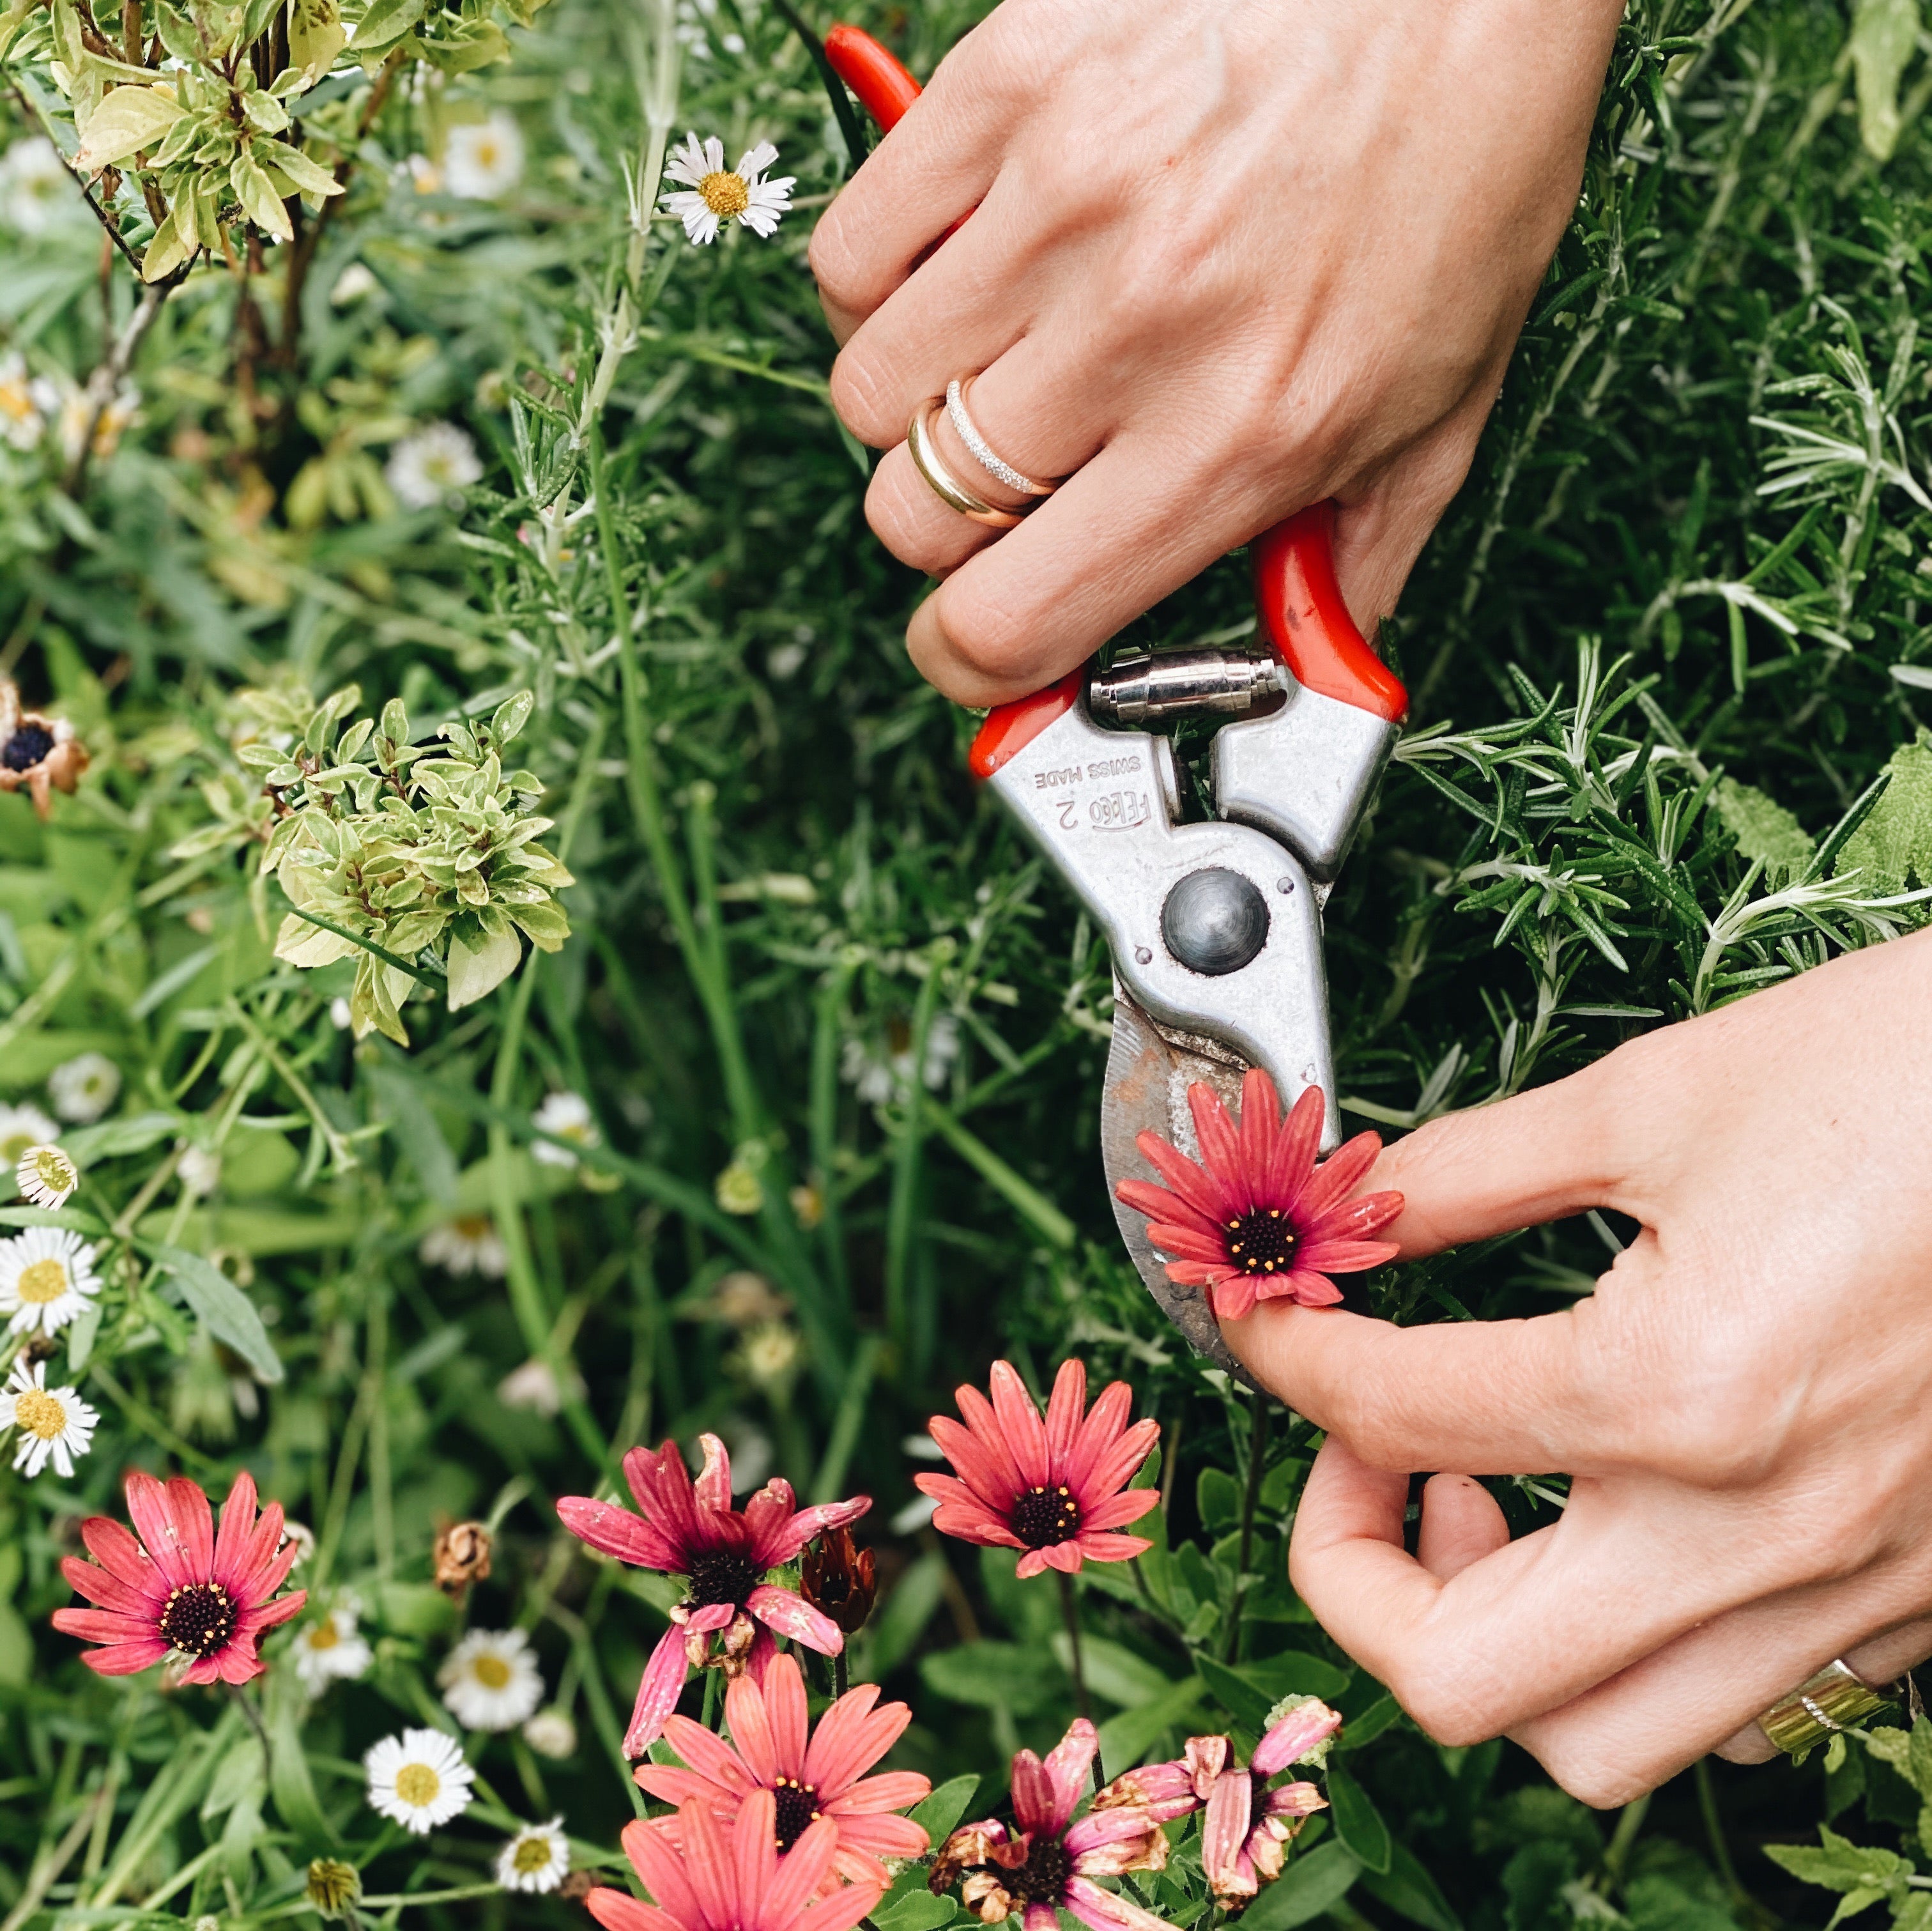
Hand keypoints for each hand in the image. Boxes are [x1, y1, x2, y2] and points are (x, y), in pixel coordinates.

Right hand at [809, 0, 1623, 706]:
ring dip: (917, 407)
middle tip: (1013, 486)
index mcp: (1242, 433)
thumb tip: (1290, 672)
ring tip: (1001, 362)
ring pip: (867, 391)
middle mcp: (1138, 328)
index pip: (1008, 620)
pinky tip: (968, 271)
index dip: (969, 660)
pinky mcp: (1007, 87)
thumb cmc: (1460, 165)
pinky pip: (852, 252)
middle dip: (950, 529)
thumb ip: (1347, 564)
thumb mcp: (1442, 406)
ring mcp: (1059, 201)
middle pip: (913, 516)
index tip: (976, 644)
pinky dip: (885, 287)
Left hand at [1223, 929, 1931, 1806]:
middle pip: (1461, 1682)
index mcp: (1680, 1391)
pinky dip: (1621, 1640)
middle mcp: (1761, 1535)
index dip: (1286, 1360)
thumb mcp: (1661, 1093)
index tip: (1268, 1319)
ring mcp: (1850, 1593)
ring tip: (1479, 1489)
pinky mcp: (1912, 1602)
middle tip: (1356, 1451)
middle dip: (1353, 1573)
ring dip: (1488, 1638)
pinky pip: (1724, 1697)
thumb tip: (1353, 1205)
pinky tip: (1613, 1510)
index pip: (1392, 1419)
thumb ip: (1472, 1170)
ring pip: (1599, 1738)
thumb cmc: (1923, 1073)